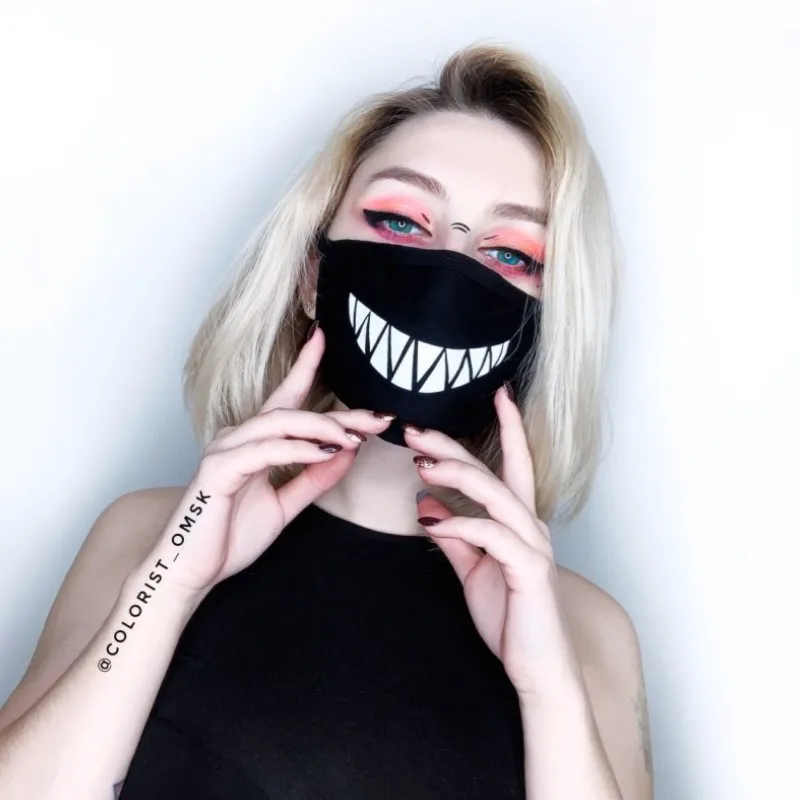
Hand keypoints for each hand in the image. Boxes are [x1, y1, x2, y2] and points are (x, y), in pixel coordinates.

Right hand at [147, 325, 393, 598]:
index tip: (325, 339)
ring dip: (323, 428)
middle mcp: (238, 438)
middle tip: (378, 416)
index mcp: (253, 443)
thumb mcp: (284, 505)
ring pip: (280, 423)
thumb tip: (348, 453)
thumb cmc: (229, 538)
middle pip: (294, 411)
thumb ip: (313, 479)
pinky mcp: (218, 470)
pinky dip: (298, 449)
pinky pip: (265, 451)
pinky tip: (326, 453)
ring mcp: (225, 450)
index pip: (285, 398)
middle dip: (340, 413)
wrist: (192, 575)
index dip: (304, 366)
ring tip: (357, 436)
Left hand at [408, 385, 581, 701]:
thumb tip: (428, 505)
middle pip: (492, 472)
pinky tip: (432, 519)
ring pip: (494, 494)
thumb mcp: (473, 570)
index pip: (514, 464)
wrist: (537, 668)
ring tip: (421, 461)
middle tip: (416, 429)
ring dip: (455, 473)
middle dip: (454, 445)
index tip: (500, 394)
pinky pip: (491, 535)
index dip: (509, 428)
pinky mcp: (529, 569)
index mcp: (518, 523)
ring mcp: (532, 545)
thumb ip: (454, 536)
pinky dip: (459, 523)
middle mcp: (530, 526)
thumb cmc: (510, 617)